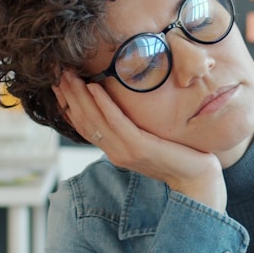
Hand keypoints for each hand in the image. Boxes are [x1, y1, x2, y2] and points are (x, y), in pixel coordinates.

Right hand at [53, 73, 226, 210]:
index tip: (57, 84)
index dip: (67, 105)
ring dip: (79, 96)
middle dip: (68, 96)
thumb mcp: (148, 142)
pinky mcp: (139, 148)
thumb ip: (132, 130)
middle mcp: (115, 152)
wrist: (197, 179)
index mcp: (114, 151)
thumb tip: (122, 108)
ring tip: (69, 76)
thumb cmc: (177, 157)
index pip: (82, 126)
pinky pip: (116, 123)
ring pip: (94, 121)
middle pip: (83, 121)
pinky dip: (103, 104)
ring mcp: (125, 151)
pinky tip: (94, 88)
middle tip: (56, 73)